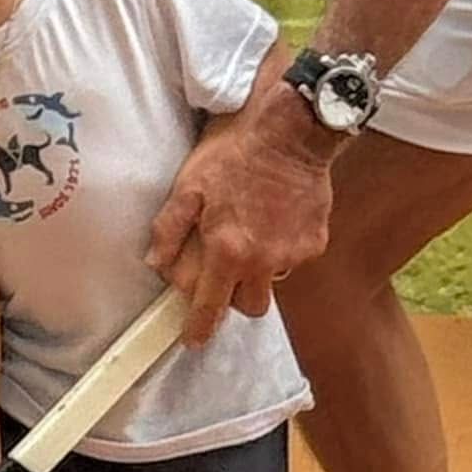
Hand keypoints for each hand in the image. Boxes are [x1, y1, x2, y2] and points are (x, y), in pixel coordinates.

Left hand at [145, 91, 335, 346]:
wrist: (292, 131)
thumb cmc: (235, 153)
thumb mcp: (189, 185)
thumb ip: (170, 228)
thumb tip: (156, 262)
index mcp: (227, 251)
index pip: (210, 305)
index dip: (199, 326)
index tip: (193, 339)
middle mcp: (262, 260)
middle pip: (249, 306)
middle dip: (234, 298)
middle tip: (225, 270)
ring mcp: (293, 253)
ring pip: (272, 282)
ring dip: (258, 270)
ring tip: (251, 232)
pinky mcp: (315, 242)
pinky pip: (293, 259)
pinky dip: (281, 247)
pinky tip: (274, 217)